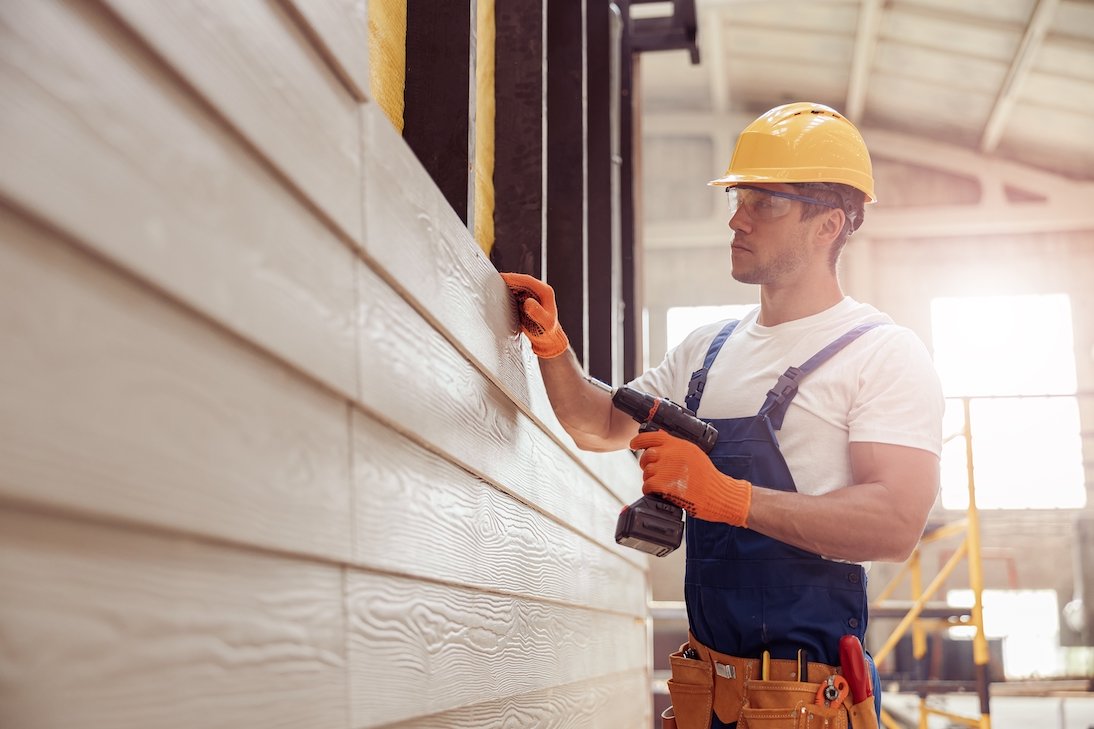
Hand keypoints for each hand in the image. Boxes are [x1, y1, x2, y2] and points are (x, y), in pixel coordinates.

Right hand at [500, 272, 569, 358]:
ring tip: (494, 290)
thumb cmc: (548, 332)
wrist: (547, 338)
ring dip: (506, 287)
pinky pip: (514, 293)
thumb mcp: (545, 323)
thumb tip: (528, 302)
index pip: (528, 280)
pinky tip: (499, 298)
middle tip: (493, 282)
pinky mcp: (525, 299)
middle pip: (520, 281)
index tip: (502, 278)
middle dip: (507, 281)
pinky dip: (506, 294)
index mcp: (545, 291)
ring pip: (516, 286)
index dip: (514, 278)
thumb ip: (537, 313)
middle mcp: (539, 290)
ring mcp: (531, 294)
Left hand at [630, 430, 751, 526]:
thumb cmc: (708, 477)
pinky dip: (650, 490)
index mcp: (679, 444)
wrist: (719, 494)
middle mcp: (671, 453)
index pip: (653, 436)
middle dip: (646, 464)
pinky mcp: (664, 484)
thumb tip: (661, 440)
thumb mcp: (694, 454)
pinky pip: (647, 485)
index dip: (640, 440)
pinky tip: (658, 492)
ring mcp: (667, 468)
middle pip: (647, 455)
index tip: (633, 444)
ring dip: (650, 479)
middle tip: (654, 472)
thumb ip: (677, 447)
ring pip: (646, 472)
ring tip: (661, 484)